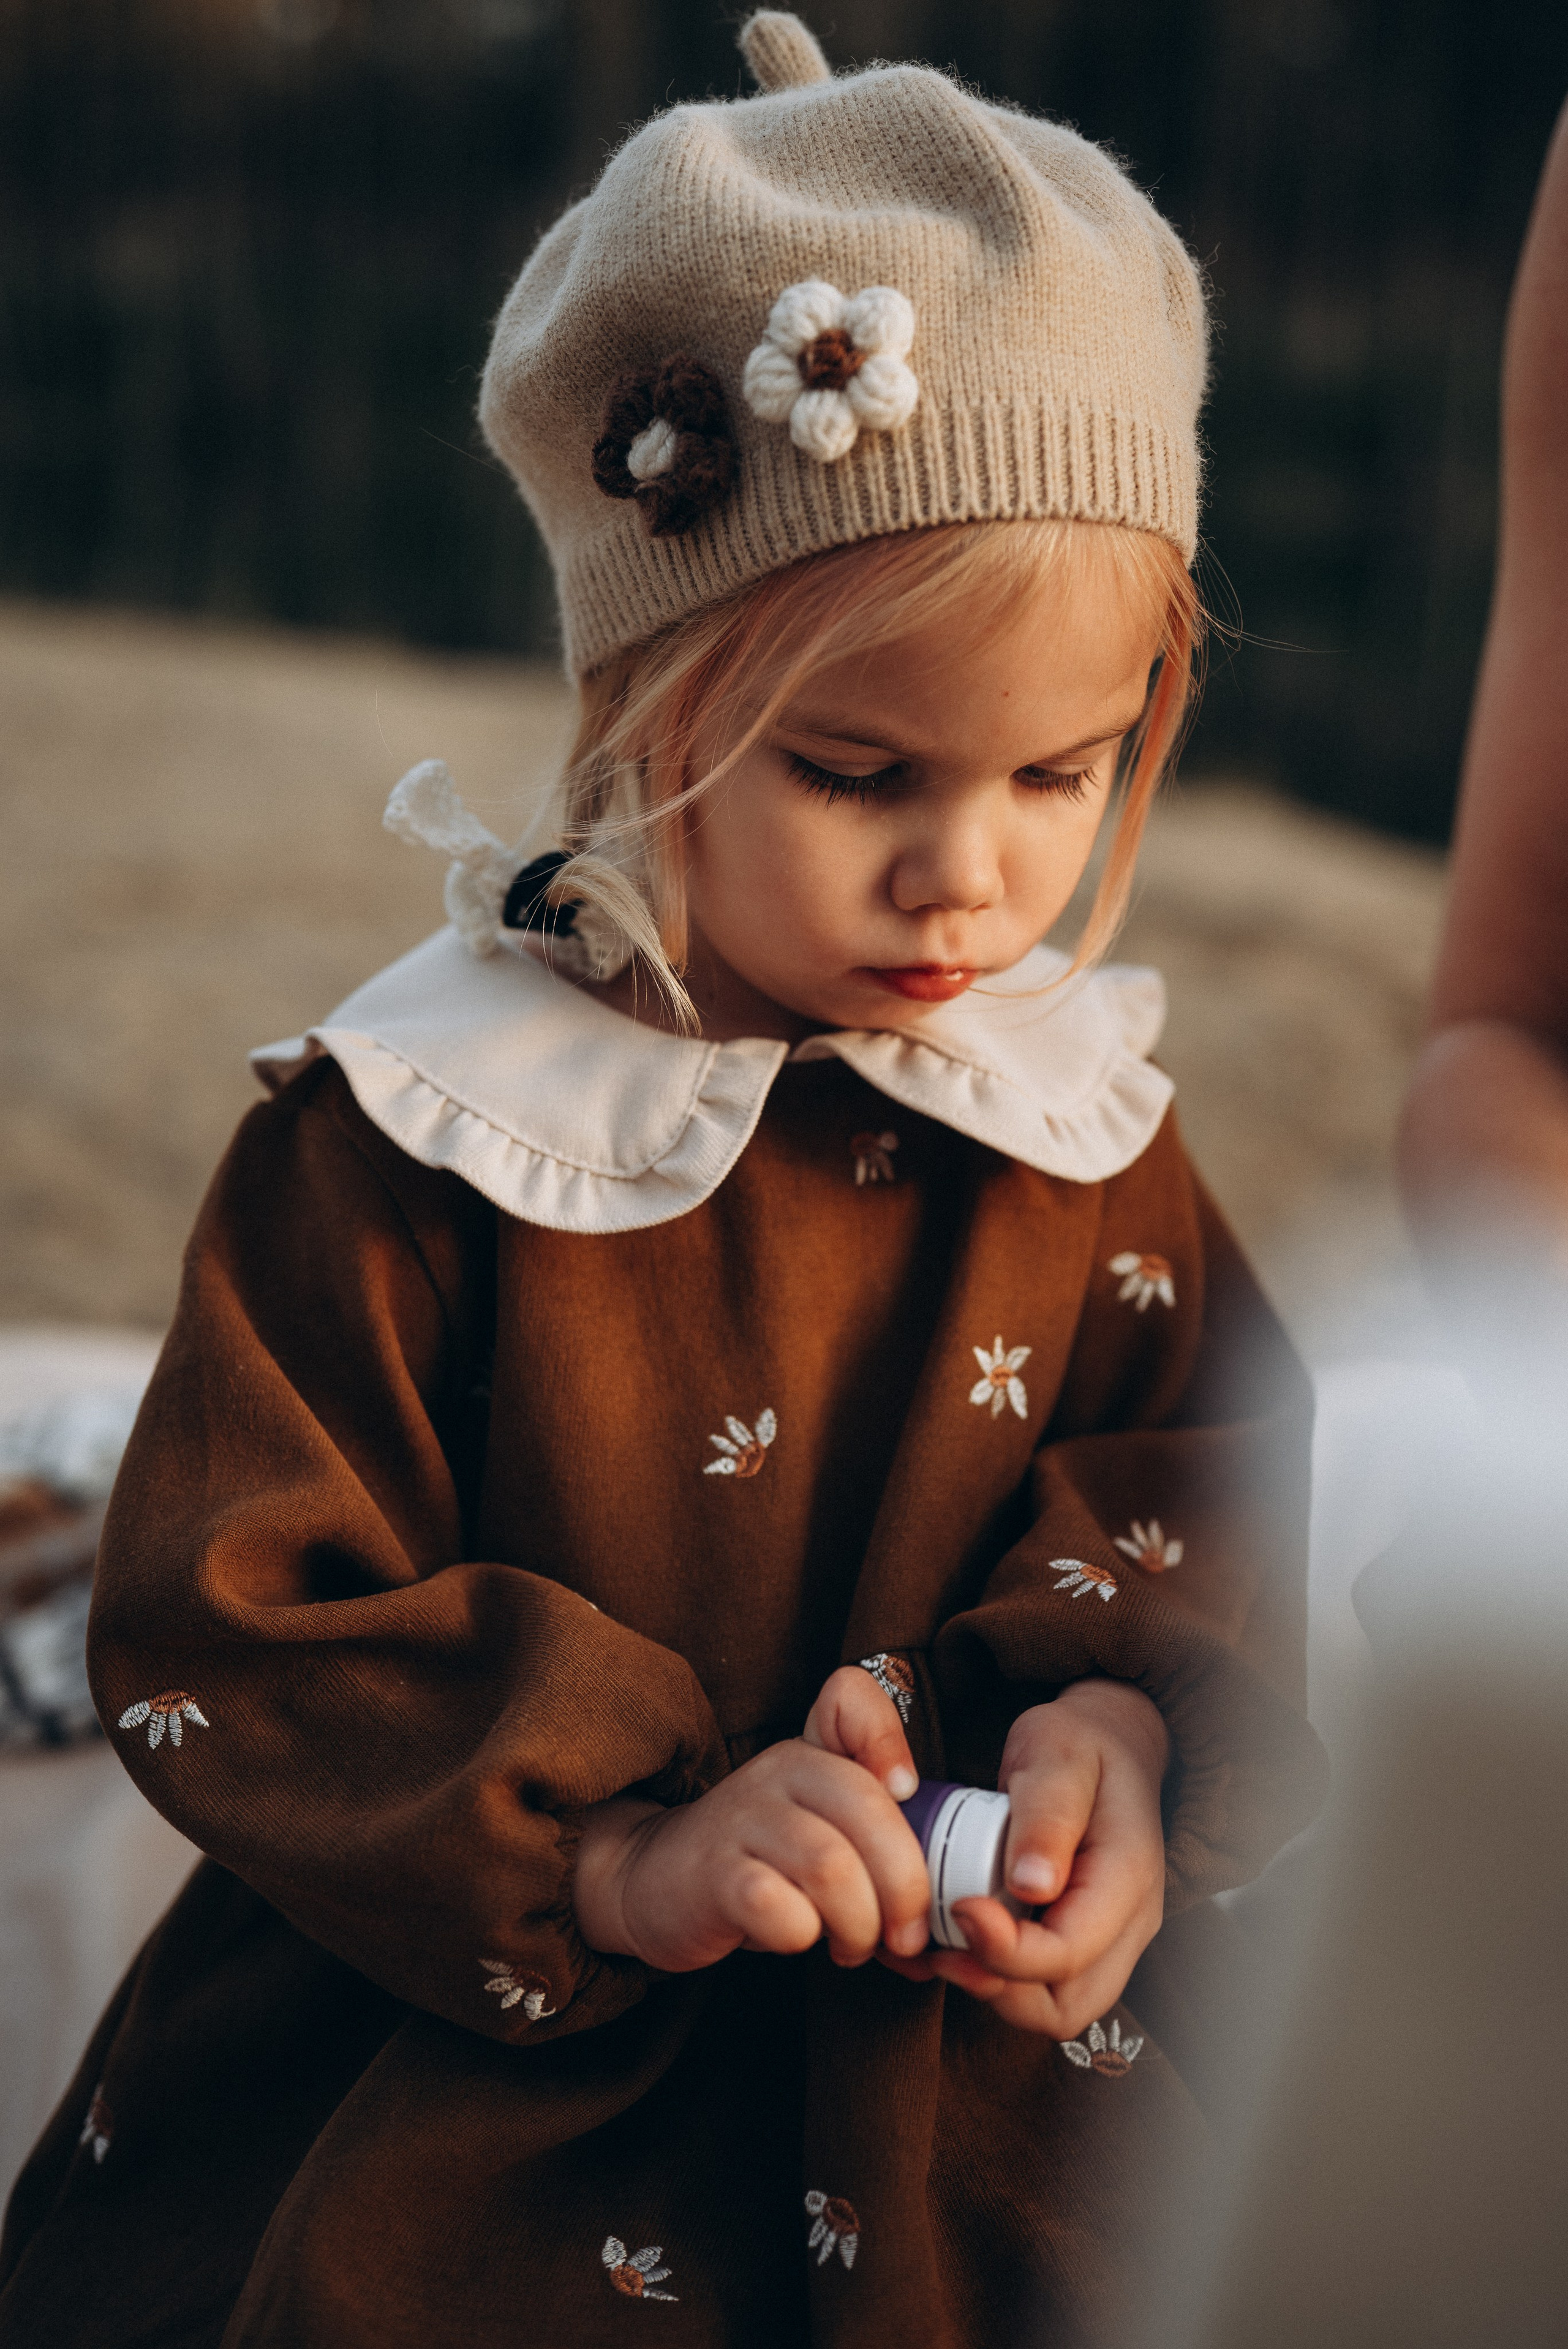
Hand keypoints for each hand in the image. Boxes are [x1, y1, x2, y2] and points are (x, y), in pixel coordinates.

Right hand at [571, 1732, 931, 1974]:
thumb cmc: (762, 1864)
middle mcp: (776, 1771)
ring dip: (861, 1923)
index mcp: (810, 1753)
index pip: (849, 1697)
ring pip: (832, 1865)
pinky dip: (804, 1934)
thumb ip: (884, 1854)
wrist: (655, 1882)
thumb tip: (950, 1921)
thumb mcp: (822, 1834)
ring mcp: (741, 1820)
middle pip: (869, 1808)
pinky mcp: (711, 1877)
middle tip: (904, 1934)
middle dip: (906, 1885)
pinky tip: (799, 1939)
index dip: (889, 1739)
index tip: (908, 1796)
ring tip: (854, 1946)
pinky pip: (776, 1905)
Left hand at [879, 1678, 1167, 2037]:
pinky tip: (958, 1941)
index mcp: (1128, 1877)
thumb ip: (1047, 1816)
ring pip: (1053, 2009)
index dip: (1004, 1949)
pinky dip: (997, 1980)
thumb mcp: (1058, 1756)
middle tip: (942, 1943)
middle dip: (997, 1987)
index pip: (1069, 1952)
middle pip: (1065, 2005)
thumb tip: (1033, 1885)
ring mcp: (1109, 1940)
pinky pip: (1043, 1989)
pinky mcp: (1083, 1942)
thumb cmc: (1079, 1744)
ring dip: (994, 1990)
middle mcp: (1128, 1924)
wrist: (1107, 1744)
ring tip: (945, 1944)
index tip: (958, 1909)